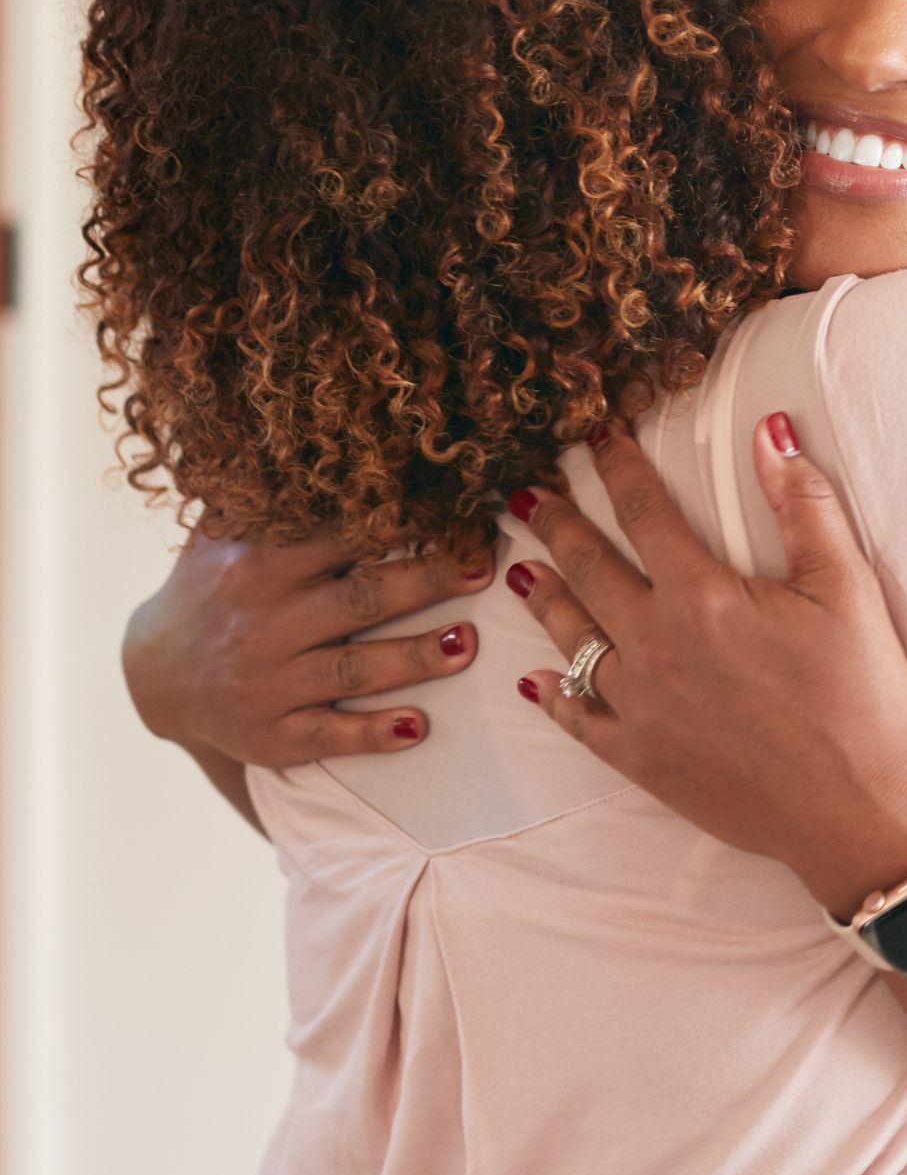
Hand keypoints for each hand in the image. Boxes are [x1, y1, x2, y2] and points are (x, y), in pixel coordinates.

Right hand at [123, 526, 496, 766]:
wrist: (154, 674)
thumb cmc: (211, 586)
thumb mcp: (225, 533)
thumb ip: (276, 496)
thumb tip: (338, 439)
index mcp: (258, 563)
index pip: (341, 537)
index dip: (402, 523)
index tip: (457, 513)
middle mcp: (263, 622)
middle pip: (361, 599)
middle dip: (428, 582)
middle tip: (483, 568)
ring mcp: (265, 682)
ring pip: (352, 668)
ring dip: (415, 658)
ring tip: (469, 644)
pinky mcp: (268, 735)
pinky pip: (326, 735)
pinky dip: (372, 734)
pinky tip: (417, 727)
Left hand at [509, 418, 906, 915]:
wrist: (855, 810)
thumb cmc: (859, 697)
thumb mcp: (845, 587)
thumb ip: (803, 504)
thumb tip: (769, 432)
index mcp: (700, 596)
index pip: (644, 513)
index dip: (618, 469)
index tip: (595, 440)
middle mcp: (655, 646)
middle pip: (589, 569)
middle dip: (558, 526)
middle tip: (529, 499)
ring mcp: (640, 707)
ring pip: (574, 639)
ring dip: (546, 599)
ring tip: (522, 572)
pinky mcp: (641, 759)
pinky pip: (579, 720)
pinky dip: (553, 698)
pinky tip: (536, 683)